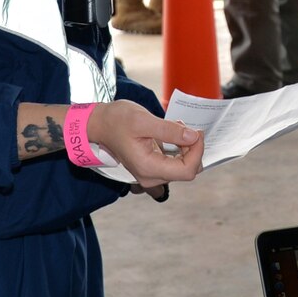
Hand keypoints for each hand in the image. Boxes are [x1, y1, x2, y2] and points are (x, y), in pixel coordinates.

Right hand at [88, 100, 203, 188]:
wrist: (100, 124)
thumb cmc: (117, 121)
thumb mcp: (143, 120)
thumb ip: (169, 130)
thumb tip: (194, 137)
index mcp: (148, 167)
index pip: (187, 170)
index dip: (197, 151)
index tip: (196, 132)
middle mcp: (150, 177)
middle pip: (187, 170)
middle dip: (193, 148)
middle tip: (186, 127)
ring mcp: (151, 174)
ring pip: (183, 167)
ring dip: (187, 147)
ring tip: (176, 127)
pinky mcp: (153, 167)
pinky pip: (175, 163)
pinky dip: (180, 149)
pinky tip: (172, 133)